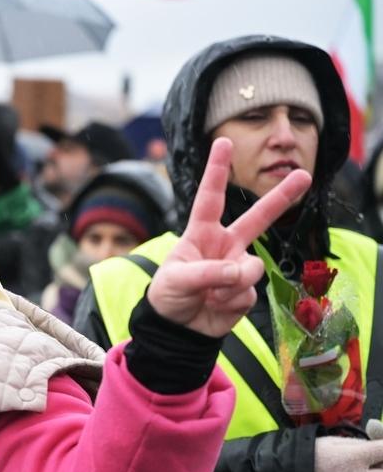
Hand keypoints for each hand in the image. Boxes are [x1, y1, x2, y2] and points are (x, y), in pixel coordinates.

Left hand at [147, 138, 310, 336]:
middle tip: (303, 174)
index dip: (216, 171)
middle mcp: (224, 245)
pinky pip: (246, 292)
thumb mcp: (176, 281)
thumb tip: (240, 271)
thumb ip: (207, 273)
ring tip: (209, 296)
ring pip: (251, 268)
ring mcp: (238, 267)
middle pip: (257, 218)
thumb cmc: (169, 296)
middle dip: (281, 198)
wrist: (177, 329)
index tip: (223, 142)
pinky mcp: (245, 290)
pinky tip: (216, 306)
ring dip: (229, 285)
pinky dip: (230, 302)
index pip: (209, 198)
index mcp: (201, 234)